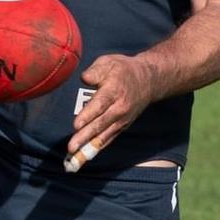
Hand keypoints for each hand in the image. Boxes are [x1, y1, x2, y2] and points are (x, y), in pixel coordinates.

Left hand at [65, 54, 154, 170]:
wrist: (148, 80)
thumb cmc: (123, 69)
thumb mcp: (109, 62)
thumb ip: (96, 71)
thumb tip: (84, 79)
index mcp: (114, 89)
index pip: (100, 104)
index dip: (88, 115)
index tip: (76, 125)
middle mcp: (119, 107)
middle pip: (100, 123)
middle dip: (85, 137)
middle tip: (71, 147)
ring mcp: (122, 119)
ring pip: (104, 135)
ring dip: (89, 146)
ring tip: (75, 157)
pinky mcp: (122, 126)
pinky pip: (109, 138)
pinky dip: (98, 148)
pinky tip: (86, 156)